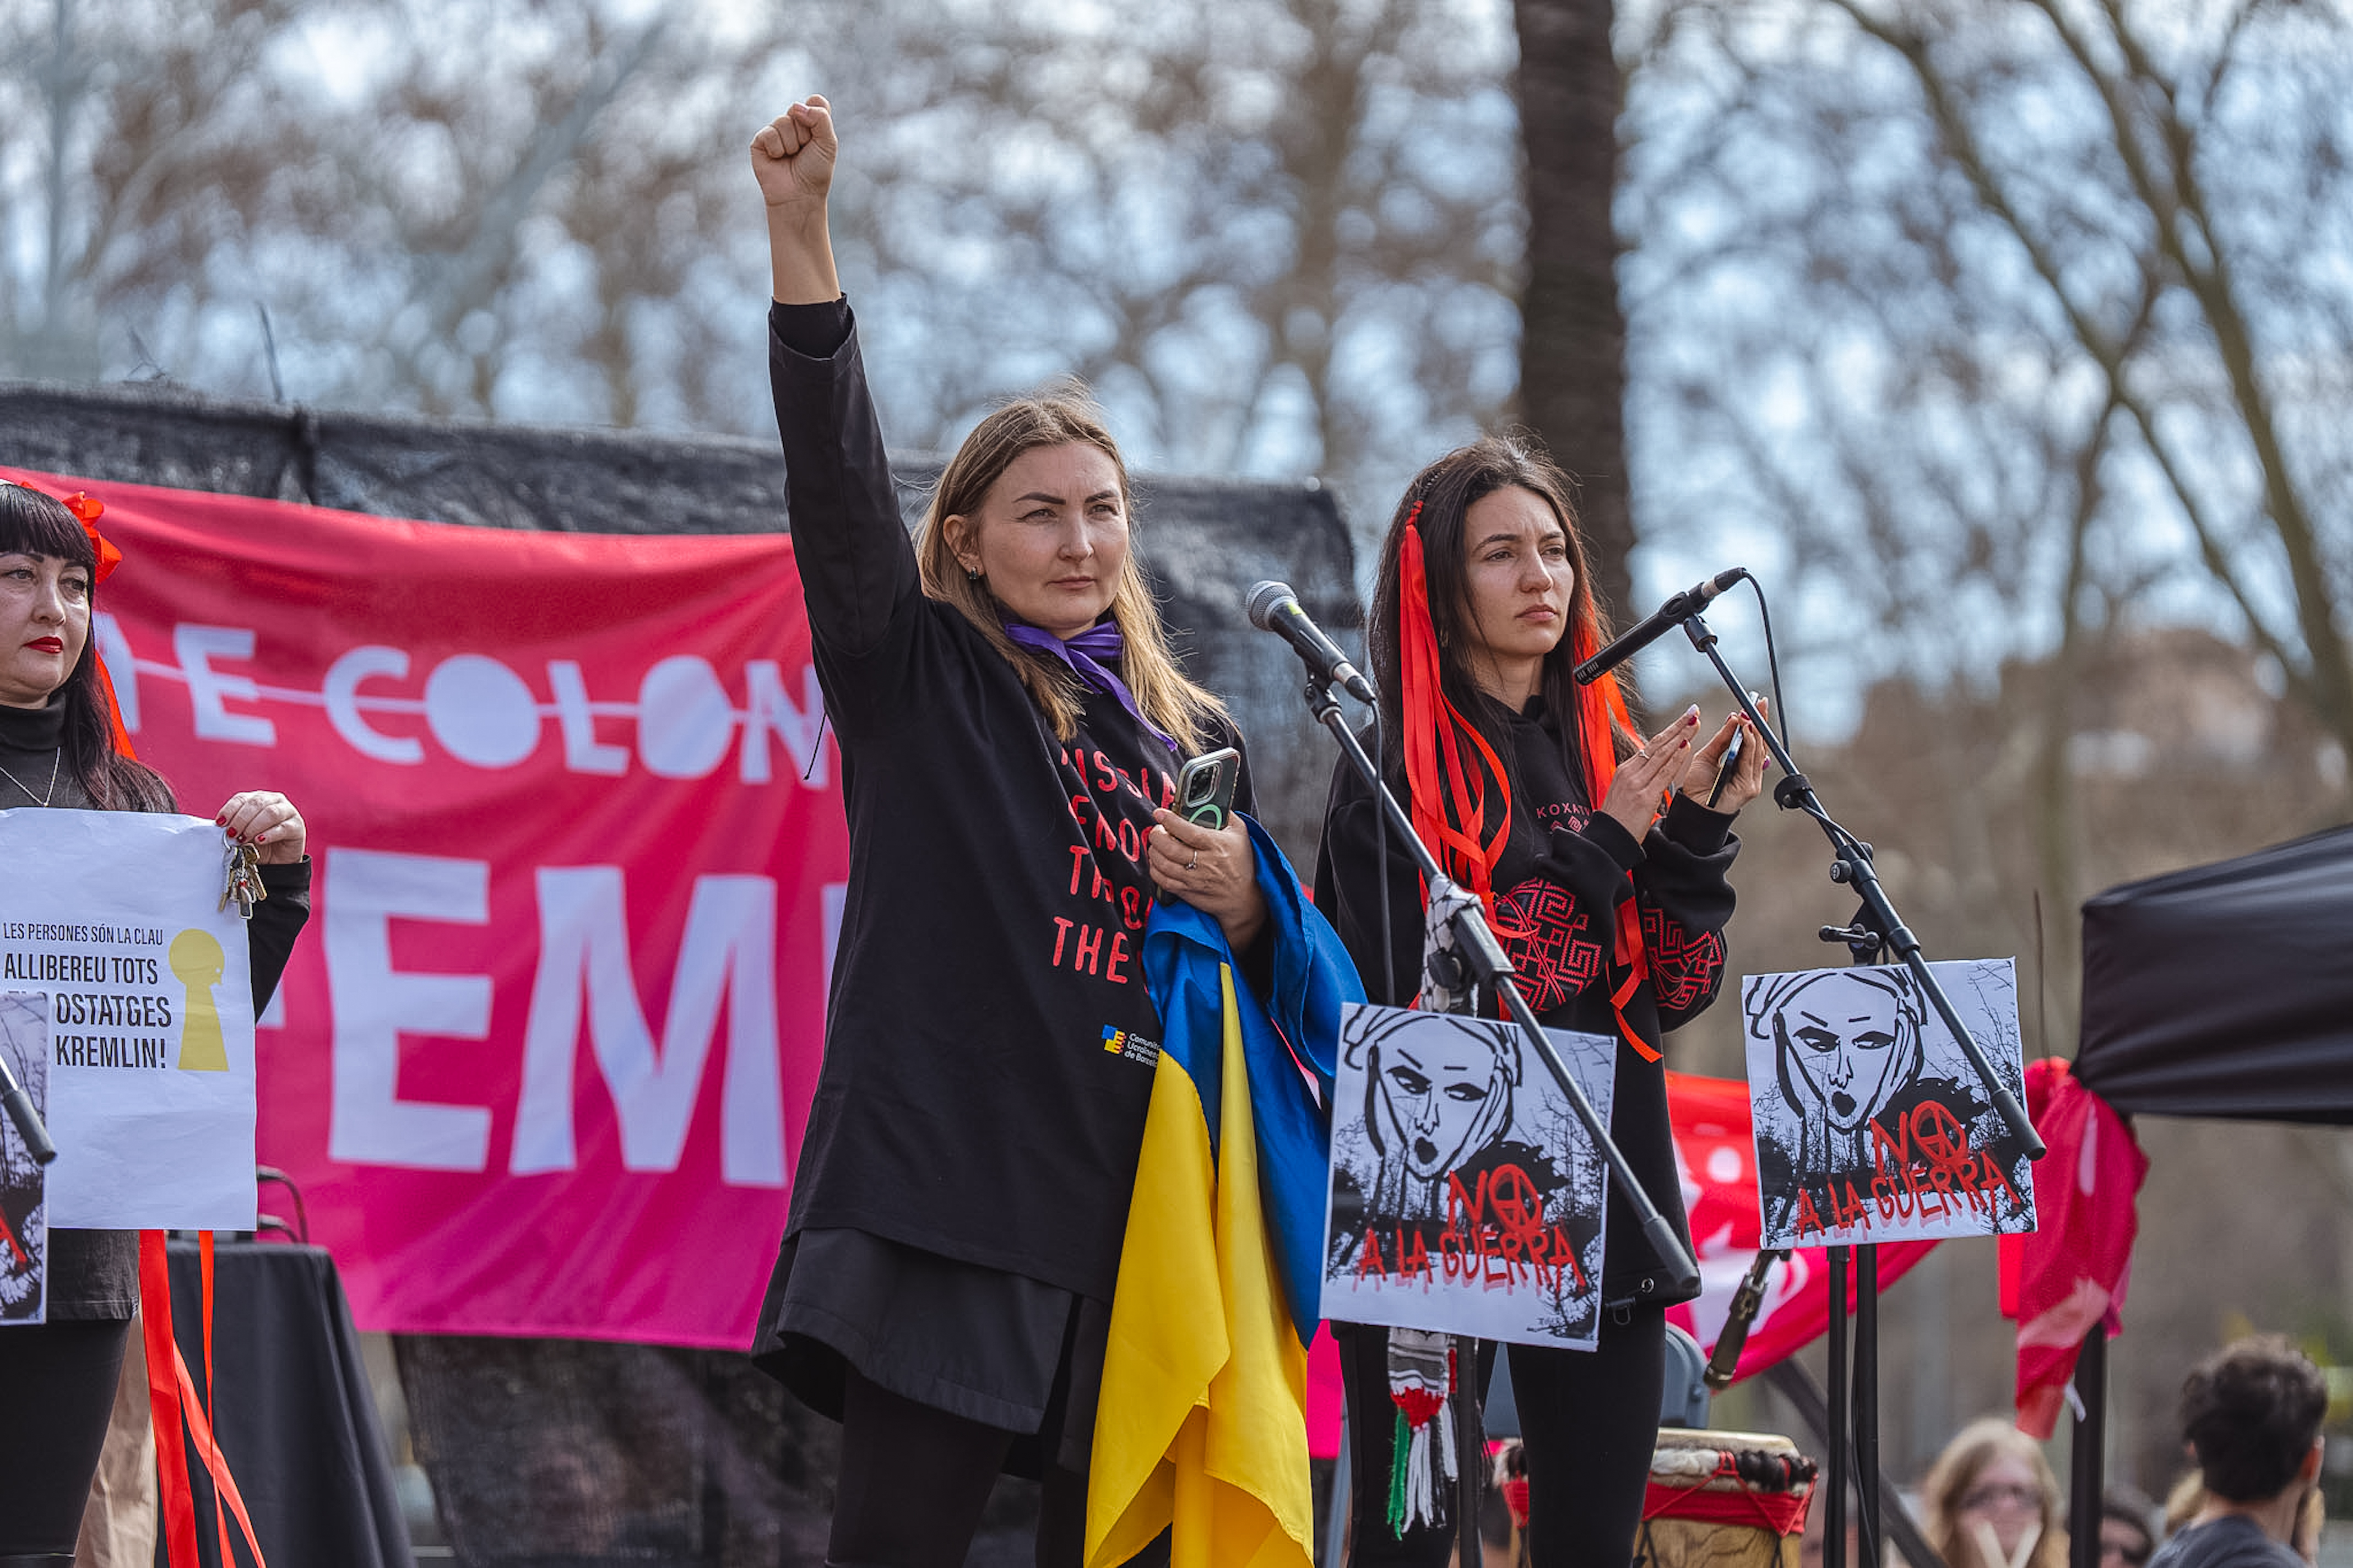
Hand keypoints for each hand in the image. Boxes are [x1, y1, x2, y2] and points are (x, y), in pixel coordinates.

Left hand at [215, 791, 304, 864]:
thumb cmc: (257, 844)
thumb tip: (219, 827)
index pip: (242, 798)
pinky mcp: (298, 826)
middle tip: (232, 834)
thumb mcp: (241, 833)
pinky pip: (283, 828)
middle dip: (241, 819)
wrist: (276, 860)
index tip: (220, 824)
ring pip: (271, 813)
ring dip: (254, 826)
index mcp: (258, 798)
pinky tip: (260, 840)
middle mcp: (275, 800)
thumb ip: (233, 827)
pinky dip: (269, 834)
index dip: (230, 810)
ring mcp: (289, 812)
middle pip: (256, 803)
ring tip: (244, 839)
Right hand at [751, 97, 842, 304]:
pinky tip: (777, 159)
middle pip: (798, 110)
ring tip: (791, 158)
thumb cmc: (815, 172)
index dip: (818, 115)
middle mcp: (793, 125)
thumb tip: (796, 106)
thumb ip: (820, 118)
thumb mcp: (828, 143)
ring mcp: (775, 132)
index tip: (818, 137)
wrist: (800, 196)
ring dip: (791, 144)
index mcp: (811, 123)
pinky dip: (776, 148)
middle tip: (804, 152)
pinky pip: (768, 133)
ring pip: (783, 121)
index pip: (815, 102)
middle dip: (805, 134)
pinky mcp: (759, 142)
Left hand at [1148, 809, 1266, 951]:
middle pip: (1169, 848)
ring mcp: (1192, 879)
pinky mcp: (1186, 891)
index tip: (1160, 813)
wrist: (1243, 898)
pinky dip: (1154, 869)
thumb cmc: (1242, 863)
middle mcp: (1203, 863)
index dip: (1170, 821)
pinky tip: (1157, 861)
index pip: (1188, 832)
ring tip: (1156, 844)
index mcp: (1216, 845)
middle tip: (1157, 829)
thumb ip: (1226, 815)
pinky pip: (1162, 880)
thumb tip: (1210, 800)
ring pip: (1162, 864)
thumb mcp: (1240, 834)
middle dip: (1156, 835)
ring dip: (1154, 851)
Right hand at [1598, 706, 1700, 838]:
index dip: (1668, 732)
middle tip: (1692, 712)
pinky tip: (1686, 746)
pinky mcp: (1645, 796)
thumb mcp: (1622, 793)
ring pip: (1662, 753)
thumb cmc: (1616, 821)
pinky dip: (1676, 758)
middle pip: (1658, 744)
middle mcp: (1630, 773)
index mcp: (1625, 771)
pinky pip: (1664, 772)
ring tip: (1694, 723)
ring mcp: (1637, 783)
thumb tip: (1649, 771)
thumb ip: (1636, 780)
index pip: (1650, 747)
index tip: (1681, 721)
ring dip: (1681, 736)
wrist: (1607, 840)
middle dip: (1677, 726)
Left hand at [1676, 697, 1769, 812]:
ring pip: (1757, 751)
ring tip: (1749, 714)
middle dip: (1760, 722)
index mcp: (1742, 766)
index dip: (1757, 722)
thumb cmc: (1698, 785)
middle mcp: (1750, 773)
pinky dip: (1749, 744)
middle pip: (1760, 744)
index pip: (1754, 741)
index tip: (1758, 704)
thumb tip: (1734, 718)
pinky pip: (1750, 761)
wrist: (1690, 809)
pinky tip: (1746, 730)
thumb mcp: (1708, 756)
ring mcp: (1752, 781)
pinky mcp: (1749, 788)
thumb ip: (1722, 739)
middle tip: (1758, 704)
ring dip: (1754, 730)